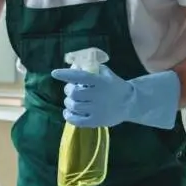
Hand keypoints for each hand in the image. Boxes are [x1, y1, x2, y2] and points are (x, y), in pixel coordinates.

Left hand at [49, 65, 180, 129]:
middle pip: (74, 93)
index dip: (66, 74)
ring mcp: (97, 109)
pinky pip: (77, 121)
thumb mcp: (106, 73)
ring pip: (74, 106)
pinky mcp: (97, 121)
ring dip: (68, 103)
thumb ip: (91, 68)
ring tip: (71, 101)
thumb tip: (74, 64)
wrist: (131, 103)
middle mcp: (98, 95)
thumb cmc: (114, 85)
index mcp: (100, 81)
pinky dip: (69, 116)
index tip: (54, 73)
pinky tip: (68, 112)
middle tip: (70, 90)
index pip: (80, 76)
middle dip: (68, 91)